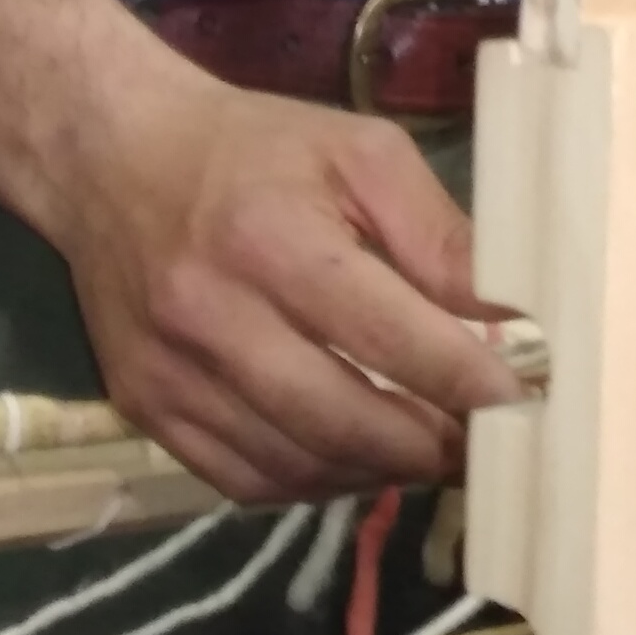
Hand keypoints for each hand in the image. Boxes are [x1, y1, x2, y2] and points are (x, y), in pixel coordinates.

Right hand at [44, 74, 518, 502]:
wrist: (113, 158)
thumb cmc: (258, 152)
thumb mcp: (362, 155)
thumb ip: (438, 235)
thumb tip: (511, 314)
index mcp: (273, 240)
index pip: (389, 337)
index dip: (465, 381)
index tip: (522, 402)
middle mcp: (211, 315)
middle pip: (341, 420)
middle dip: (428, 446)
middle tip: (484, 443)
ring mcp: (169, 372)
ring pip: (295, 463)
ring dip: (377, 471)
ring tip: (431, 451)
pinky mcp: (143, 408)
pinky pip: (242, 479)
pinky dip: (312, 482)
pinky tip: (356, 457)